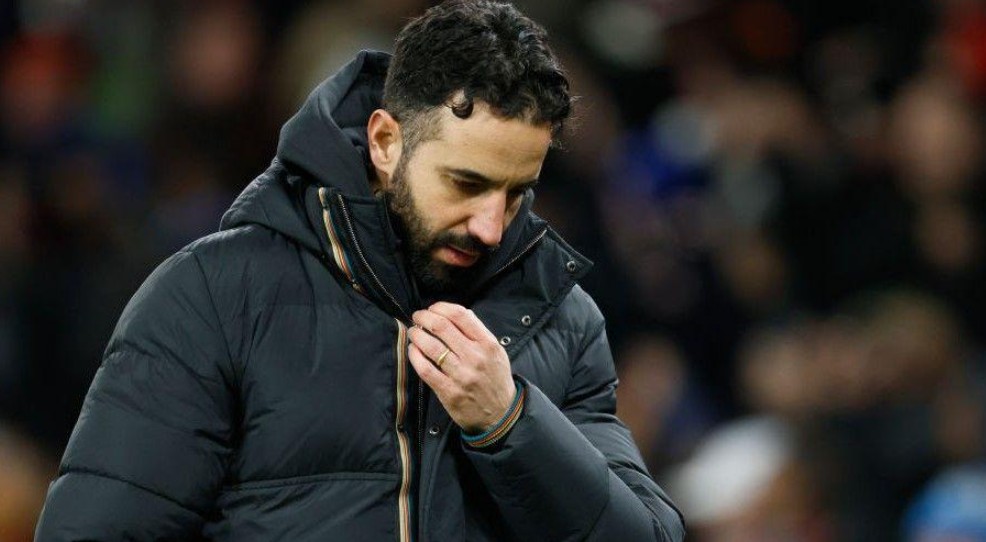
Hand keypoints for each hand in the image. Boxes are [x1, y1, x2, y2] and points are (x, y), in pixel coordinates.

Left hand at [407, 302, 515, 433]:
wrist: (500, 414)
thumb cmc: (495, 380)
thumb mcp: (496, 352)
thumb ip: (478, 333)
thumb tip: (456, 314)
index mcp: (488, 344)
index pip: (460, 315)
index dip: (441, 307)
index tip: (433, 308)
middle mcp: (475, 357)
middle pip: (442, 327)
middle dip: (424, 317)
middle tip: (418, 317)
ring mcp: (461, 375)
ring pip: (431, 346)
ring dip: (416, 335)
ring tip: (413, 332)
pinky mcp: (449, 392)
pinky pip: (425, 369)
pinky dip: (415, 356)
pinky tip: (413, 350)